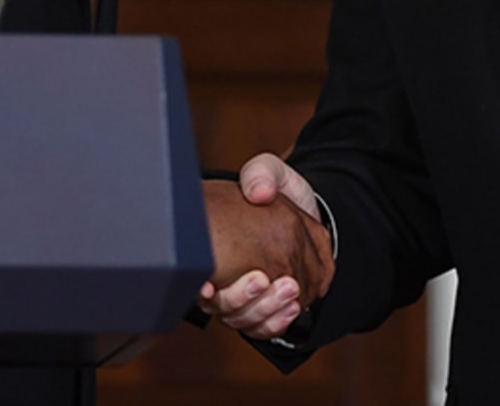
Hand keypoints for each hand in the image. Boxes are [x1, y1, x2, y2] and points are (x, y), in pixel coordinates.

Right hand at [199, 153, 331, 339]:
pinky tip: (292, 307)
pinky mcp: (263, 307)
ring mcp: (241, 295)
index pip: (196, 276)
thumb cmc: (276, 192)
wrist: (303, 212)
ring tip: (289, 290)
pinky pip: (263, 328)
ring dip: (265, 309)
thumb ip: (261, 174)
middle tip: (262, 280)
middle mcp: (221, 275)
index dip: (199, 288)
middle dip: (240, 298)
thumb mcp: (269, 172)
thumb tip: (258, 193)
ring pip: (243, 320)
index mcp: (213, 245)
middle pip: (220, 305)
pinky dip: (277, 322)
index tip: (207, 287)